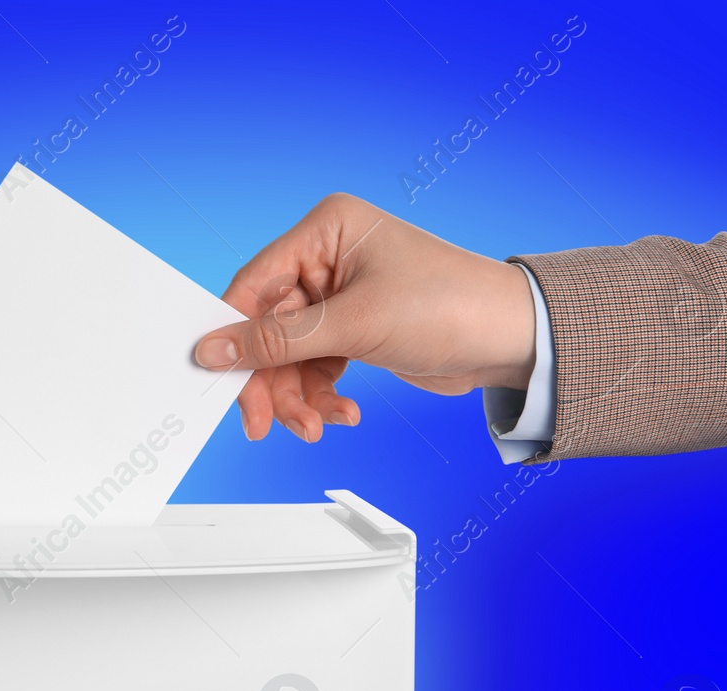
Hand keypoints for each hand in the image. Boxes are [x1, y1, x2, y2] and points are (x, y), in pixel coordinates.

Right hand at [194, 193, 537, 440]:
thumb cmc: (451, 306)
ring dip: (296, 397)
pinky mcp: (353, 330)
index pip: (255, 284)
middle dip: (270, 380)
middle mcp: (329, 257)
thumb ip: (277, 341)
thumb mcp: (354, 324)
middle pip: (269, 328)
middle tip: (264, 422)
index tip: (213, 373)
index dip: (232, 332)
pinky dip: (321, 396)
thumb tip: (213, 349)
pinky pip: (315, 368)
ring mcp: (340, 297)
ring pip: (289, 356)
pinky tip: (342, 414)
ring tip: (315, 426)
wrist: (513, 340)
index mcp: (326, 229)